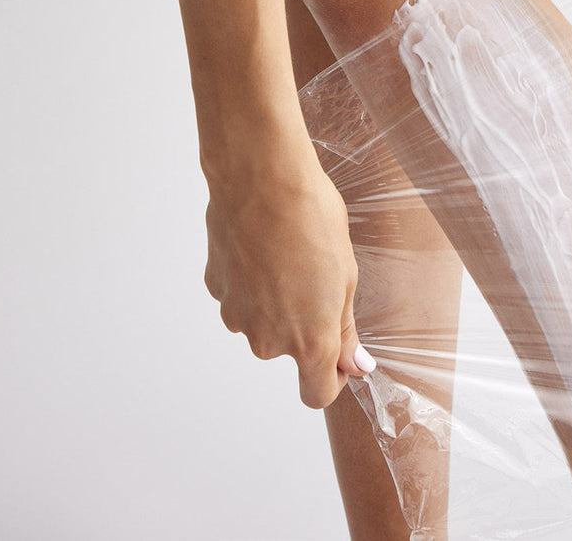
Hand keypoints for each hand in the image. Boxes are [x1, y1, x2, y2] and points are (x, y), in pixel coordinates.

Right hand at [203, 165, 370, 408]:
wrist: (260, 178)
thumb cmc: (312, 219)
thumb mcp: (345, 276)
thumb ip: (344, 330)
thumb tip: (355, 366)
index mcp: (309, 340)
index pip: (316, 393)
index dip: (331, 379)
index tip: (338, 358)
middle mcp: (268, 339)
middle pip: (288, 350)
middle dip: (303, 323)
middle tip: (317, 276)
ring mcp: (237, 316)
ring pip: (262, 321)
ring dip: (275, 301)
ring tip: (289, 255)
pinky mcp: (216, 289)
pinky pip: (240, 297)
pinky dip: (251, 281)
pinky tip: (262, 247)